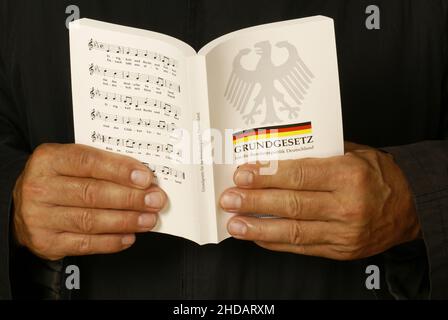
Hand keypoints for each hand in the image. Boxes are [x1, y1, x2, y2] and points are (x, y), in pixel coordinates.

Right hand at [13, 143, 166, 260]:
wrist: (23, 206)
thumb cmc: (57, 180)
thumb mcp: (71, 162)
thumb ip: (102, 165)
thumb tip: (142, 178)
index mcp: (49, 160)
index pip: (88, 162)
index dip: (120, 170)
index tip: (145, 177)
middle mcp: (40, 187)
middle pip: (92, 193)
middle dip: (130, 198)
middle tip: (155, 200)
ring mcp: (40, 217)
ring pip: (91, 220)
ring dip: (126, 221)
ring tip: (148, 219)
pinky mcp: (46, 242)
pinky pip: (85, 244)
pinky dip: (111, 241)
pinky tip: (129, 236)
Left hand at [220, 142, 420, 259]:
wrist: (410, 208)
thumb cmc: (379, 176)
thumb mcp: (354, 154)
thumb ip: (318, 155)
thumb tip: (275, 155)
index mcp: (349, 175)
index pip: (300, 175)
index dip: (267, 176)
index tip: (243, 175)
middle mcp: (346, 205)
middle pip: (291, 205)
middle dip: (255, 202)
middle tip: (229, 199)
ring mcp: (343, 232)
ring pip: (293, 231)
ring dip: (258, 228)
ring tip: (234, 224)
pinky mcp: (340, 251)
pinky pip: (301, 248)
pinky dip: (275, 243)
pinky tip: (257, 236)